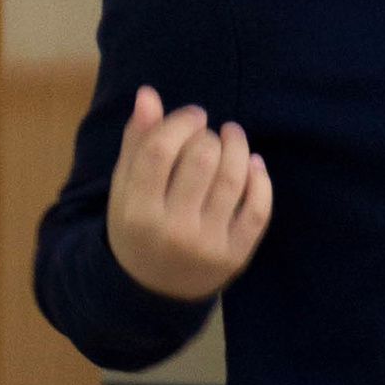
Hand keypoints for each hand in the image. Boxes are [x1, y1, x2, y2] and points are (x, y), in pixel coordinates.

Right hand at [105, 85, 271, 300]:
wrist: (155, 290)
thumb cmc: (138, 228)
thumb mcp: (124, 189)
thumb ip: (136, 142)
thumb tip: (149, 93)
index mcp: (136, 212)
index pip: (159, 152)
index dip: (180, 122)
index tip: (194, 115)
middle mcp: (172, 231)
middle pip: (201, 161)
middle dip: (208, 136)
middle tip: (208, 135)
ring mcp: (207, 246)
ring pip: (233, 179)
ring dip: (237, 146)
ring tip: (232, 136)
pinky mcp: (236, 256)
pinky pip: (258, 209)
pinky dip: (260, 179)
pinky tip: (252, 163)